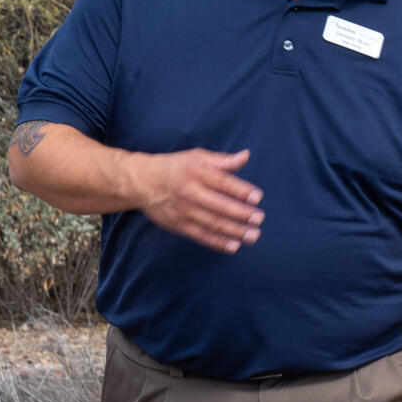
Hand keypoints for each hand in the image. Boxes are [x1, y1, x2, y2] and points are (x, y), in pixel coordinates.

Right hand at [130, 148, 263, 252]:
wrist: (142, 182)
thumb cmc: (176, 167)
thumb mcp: (197, 157)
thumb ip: (223, 160)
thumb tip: (246, 156)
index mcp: (196, 173)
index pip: (222, 182)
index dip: (240, 190)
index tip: (258, 197)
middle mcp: (190, 192)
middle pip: (218, 205)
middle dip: (241, 214)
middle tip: (259, 219)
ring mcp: (184, 211)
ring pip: (212, 223)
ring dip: (234, 231)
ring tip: (253, 235)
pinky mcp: (179, 226)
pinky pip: (201, 236)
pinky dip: (218, 242)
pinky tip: (234, 246)